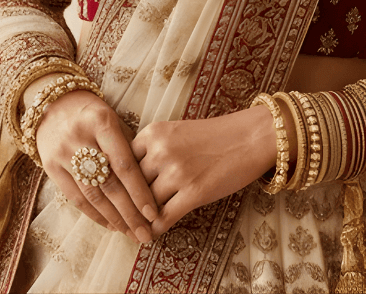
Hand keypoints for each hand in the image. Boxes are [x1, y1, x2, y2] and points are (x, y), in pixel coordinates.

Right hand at [34, 88, 158, 243]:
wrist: (53, 105)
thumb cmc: (92, 114)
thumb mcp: (113, 119)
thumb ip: (129, 146)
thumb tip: (150, 182)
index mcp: (102, 122)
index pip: (124, 164)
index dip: (139, 191)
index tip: (153, 213)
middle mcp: (81, 138)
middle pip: (109, 183)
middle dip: (129, 212)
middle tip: (145, 233)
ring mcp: (63, 154)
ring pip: (92, 195)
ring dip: (114, 218)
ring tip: (131, 232)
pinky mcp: (51, 167)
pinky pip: (75, 198)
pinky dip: (95, 214)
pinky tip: (111, 225)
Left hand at [132, 105, 276, 236]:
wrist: (250, 137)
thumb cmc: (214, 136)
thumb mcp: (176, 132)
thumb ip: (152, 149)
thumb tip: (131, 177)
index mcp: (153, 132)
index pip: (123, 163)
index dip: (120, 182)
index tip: (115, 196)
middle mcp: (161, 150)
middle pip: (132, 185)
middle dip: (127, 204)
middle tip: (120, 219)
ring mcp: (177, 172)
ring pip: (145, 204)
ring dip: (141, 218)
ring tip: (136, 229)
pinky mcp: (193, 193)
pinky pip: (163, 218)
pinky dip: (155, 229)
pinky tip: (153, 234)